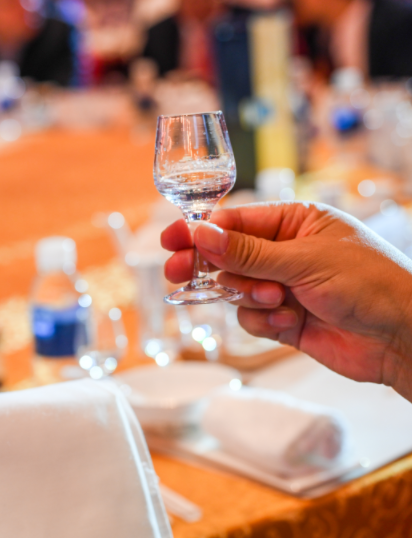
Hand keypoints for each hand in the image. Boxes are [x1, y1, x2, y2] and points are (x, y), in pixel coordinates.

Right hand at [161, 201, 411, 400]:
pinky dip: (264, 322)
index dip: (201, 231)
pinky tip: (289, 323)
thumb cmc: (369, 284)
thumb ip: (247, 252)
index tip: (171, 240)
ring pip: (236, 290)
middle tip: (178, 274)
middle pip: (228, 256)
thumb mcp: (303, 261)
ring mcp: (285, 287)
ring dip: (249, 298)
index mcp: (296, 222)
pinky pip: (251, 318)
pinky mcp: (286, 320)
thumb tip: (201, 234)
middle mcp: (287, 252)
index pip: (236, 222)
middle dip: (209, 267)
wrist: (404, 338)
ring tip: (276, 302)